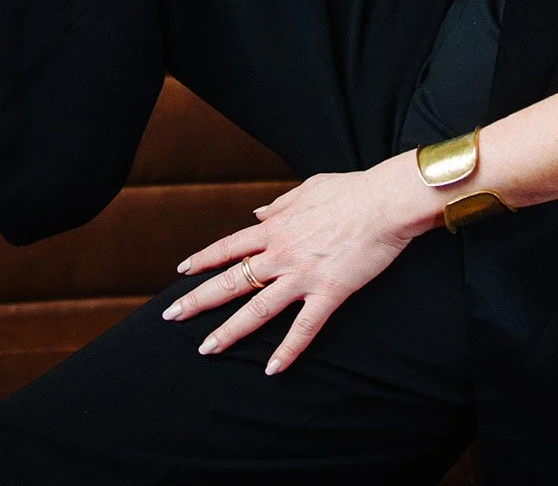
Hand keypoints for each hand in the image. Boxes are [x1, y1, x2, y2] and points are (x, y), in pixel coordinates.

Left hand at [161, 152, 438, 372]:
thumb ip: (280, 203)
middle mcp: (282, 252)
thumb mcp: (308, 187)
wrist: (386, 201)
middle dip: (199, 299)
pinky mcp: (328, 292)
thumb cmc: (351, 190)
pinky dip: (287, 350)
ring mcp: (302, 275)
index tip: (181, 271)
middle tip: (171, 315)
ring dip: (230, 330)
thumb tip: (258, 210)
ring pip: (258, 308)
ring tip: (206, 349)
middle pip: (232, 279)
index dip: (204, 259)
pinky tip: (271, 370)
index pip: (230, 246)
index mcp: (277, 227)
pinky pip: (304, 328)